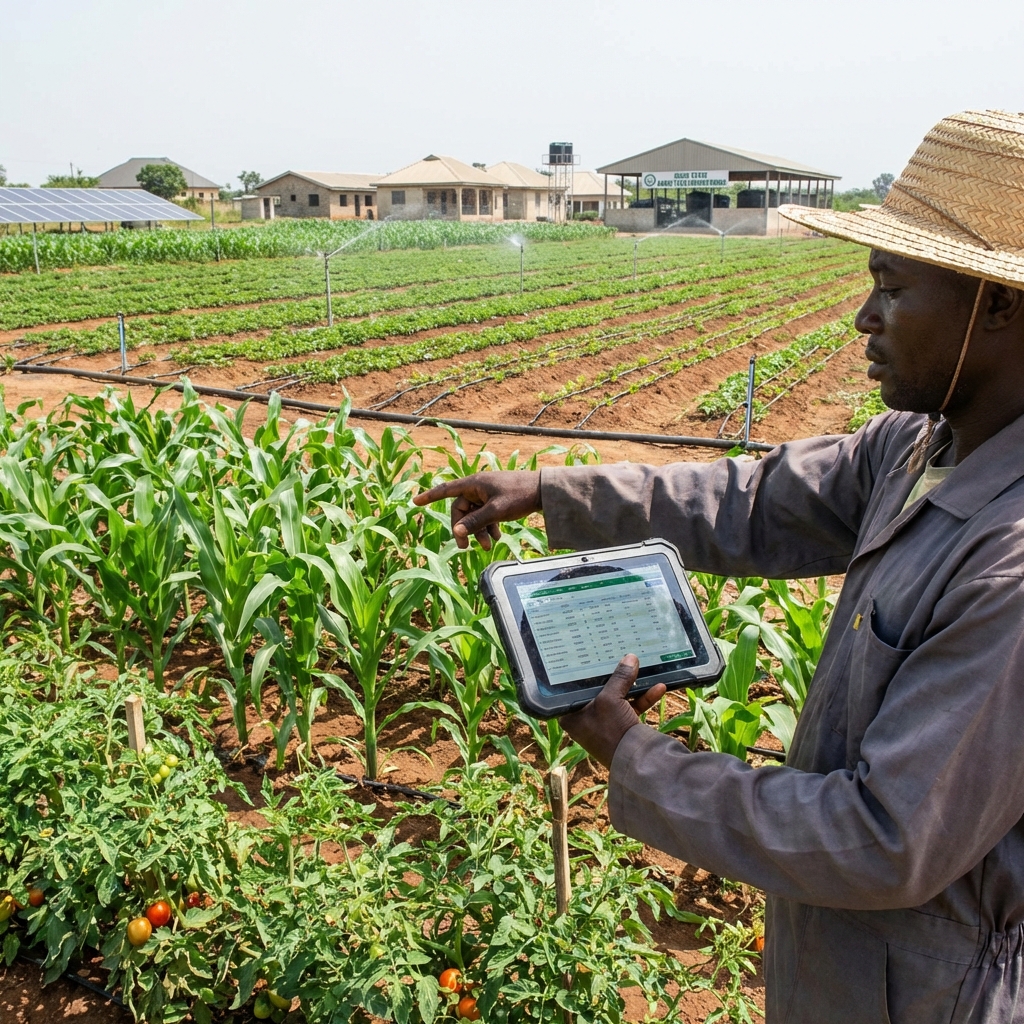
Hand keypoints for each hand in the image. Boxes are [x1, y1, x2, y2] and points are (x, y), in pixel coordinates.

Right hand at [413, 470, 541, 549]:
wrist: (544, 491)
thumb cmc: (519, 496)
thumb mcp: (496, 511)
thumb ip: (475, 522)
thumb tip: (457, 532)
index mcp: (474, 484)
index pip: (446, 490)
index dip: (430, 496)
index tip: (415, 502)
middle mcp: (478, 488)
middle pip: (461, 511)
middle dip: (464, 529)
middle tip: (465, 547)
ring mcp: (487, 495)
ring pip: (474, 516)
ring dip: (478, 532)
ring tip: (488, 546)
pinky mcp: (496, 501)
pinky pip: (485, 516)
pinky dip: (488, 527)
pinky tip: (496, 538)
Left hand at [560, 655, 665, 768]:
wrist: (634, 761)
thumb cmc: (611, 730)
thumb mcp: (611, 699)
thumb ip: (620, 677)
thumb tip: (630, 658)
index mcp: (572, 715)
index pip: (574, 689)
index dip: (584, 673)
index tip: (592, 658)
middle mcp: (585, 720)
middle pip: (598, 692)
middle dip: (612, 676)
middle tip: (616, 658)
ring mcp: (604, 725)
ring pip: (617, 699)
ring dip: (631, 685)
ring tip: (640, 668)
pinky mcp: (621, 729)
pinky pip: (631, 708)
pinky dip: (643, 699)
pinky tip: (658, 688)